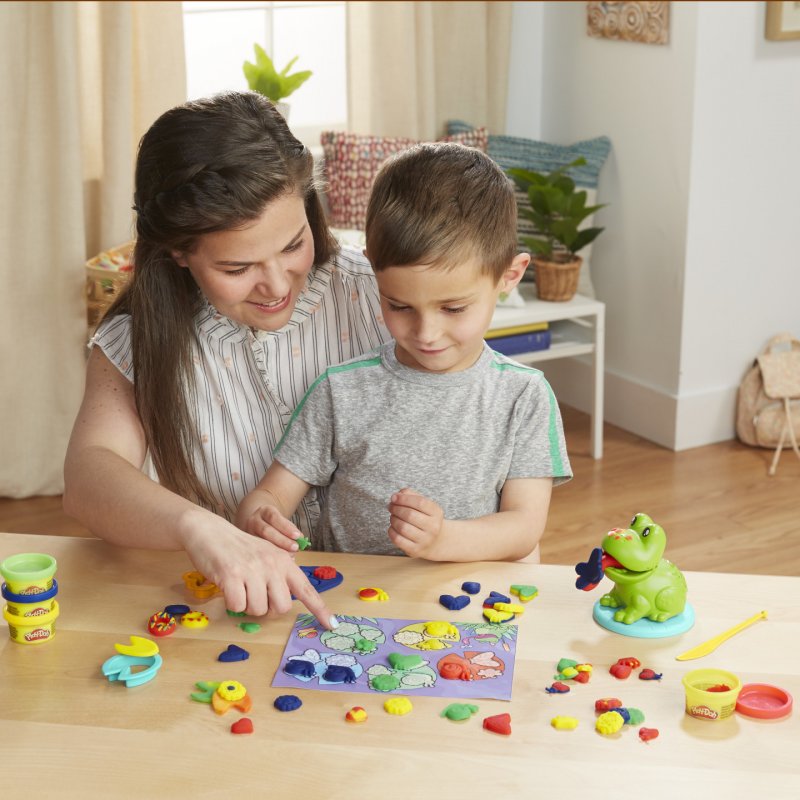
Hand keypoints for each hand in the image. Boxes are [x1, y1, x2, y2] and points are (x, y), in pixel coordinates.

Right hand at [180, 513, 335, 628]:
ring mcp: (252, 570)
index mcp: (284, 561)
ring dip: (247, 606)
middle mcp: (272, 565)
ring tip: (240, 588)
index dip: (320, 609)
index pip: (306, 589)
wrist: (211, 532)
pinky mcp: (231, 576)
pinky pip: (238, 607)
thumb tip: (284, 601)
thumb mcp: (266, 555)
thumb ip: (279, 575)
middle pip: (282, 607)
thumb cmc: (239, 549)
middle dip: (268, 609)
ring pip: (258, 610)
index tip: (332, 625)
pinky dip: (232, 604)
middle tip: (255, 595)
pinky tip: (228, 587)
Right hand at [240, 504, 303, 552]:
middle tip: (295, 548)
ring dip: (277, 550)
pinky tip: (280, 562)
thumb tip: (301, 539)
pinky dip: (270, 556)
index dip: (286, 527)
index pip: (274, 517)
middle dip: (283, 540)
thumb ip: (290, 528)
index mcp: (265, 511)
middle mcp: (254, 521)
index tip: (298, 536)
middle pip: (266, 531)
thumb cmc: (274, 523)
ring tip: (290, 556)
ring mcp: (248, 533)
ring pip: (260, 542)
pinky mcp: (246, 545)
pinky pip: (258, 551)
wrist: (258, 522)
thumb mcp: (281, 520)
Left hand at [387, 487, 443, 558]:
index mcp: (437, 513)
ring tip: (393, 516)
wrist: (436, 542)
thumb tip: (397, 495)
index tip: (394, 497)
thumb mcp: (424, 505)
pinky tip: (392, 527)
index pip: (420, 502)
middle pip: (410, 515)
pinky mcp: (415, 550)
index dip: (404, 499)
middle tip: (391, 506)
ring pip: (402, 527)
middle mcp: (433, 527)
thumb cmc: (425, 519)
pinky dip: (391, 531)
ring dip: (393, 519)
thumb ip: (411, 495)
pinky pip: (398, 540)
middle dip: (396, 508)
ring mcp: (425, 540)